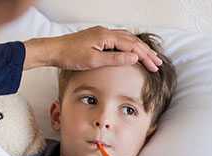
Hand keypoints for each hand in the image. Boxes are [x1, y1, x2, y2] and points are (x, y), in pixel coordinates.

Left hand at [24, 26, 162, 71]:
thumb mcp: (94, 61)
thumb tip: (135, 57)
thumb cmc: (70, 56)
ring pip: (125, 39)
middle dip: (146, 52)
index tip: (154, 66)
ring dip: (138, 48)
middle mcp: (105, 32)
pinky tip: (130, 51)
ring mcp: (100, 34)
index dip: (145, 56)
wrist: (53, 51)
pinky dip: (128, 45)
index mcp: (106, 36)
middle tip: (157, 63)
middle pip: (132, 40)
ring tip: (149, 57)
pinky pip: (117, 39)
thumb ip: (115, 59)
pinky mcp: (96, 38)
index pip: (132, 46)